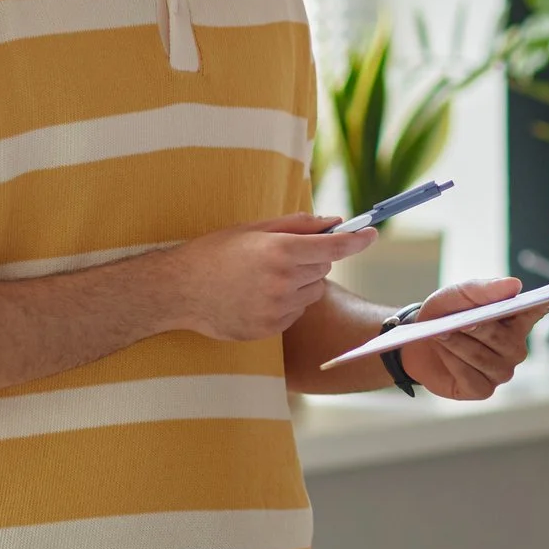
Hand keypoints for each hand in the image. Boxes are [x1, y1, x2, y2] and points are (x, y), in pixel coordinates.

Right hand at [161, 214, 376, 340]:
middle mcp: (283, 280)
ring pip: (313, 291)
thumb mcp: (253, 230)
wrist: (177, 291)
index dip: (357, 240)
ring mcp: (277, 307)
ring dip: (300, 283)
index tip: (371, 234)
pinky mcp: (271, 328)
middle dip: (313, 259)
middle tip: (282, 257)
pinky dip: (287, 304)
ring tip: (264, 278)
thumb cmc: (215, 253)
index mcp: (280, 251)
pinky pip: (297, 312)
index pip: (333, 246)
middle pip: (324, 267)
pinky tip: (257, 297)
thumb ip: (297, 224)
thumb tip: (334, 221)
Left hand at [398, 278, 542, 399]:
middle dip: (477, 330)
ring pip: (485, 360)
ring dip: (459, 346)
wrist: (417, 342)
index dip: (541, 308)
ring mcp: (501, 371)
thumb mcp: (457, 295)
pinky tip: (443, 355)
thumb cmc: (444, 314)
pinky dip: (454, 365)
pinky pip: (472, 378)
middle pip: (503, 341)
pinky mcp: (483, 389)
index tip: (545, 301)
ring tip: (440, 335)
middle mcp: (515, 348)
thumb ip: (484, 290)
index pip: (535, 313)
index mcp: (515, 320)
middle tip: (456, 323)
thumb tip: (515, 285)